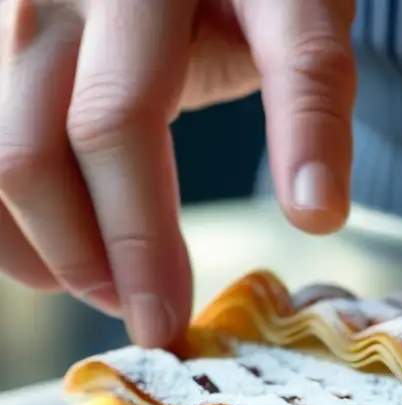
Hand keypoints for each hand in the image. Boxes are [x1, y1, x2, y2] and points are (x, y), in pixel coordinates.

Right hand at [0, 0, 355, 346]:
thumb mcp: (299, 13)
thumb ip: (310, 101)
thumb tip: (316, 218)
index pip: (119, 122)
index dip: (141, 238)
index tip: (169, 321)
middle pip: (34, 150)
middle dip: (96, 257)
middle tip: (153, 322)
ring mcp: (9, 11)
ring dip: (47, 245)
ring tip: (114, 293)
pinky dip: (10, 217)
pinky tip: (60, 254)